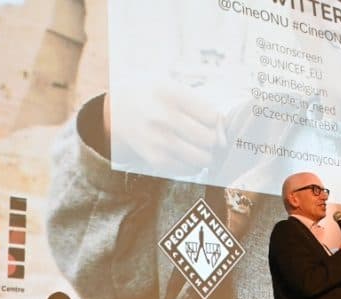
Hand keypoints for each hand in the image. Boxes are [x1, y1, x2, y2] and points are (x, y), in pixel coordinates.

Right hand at [107, 74, 225, 174]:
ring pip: (202, 158)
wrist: (117, 113)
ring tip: (197, 146)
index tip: (206, 119)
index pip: (211, 116)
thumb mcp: (173, 88)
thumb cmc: (156, 99)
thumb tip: (223, 136)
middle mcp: (162, 117)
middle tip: (205, 136)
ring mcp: (158, 141)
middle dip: (212, 140)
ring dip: (206, 155)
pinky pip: (189, 170)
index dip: (214, 120)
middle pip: (208, 139)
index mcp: (170, 94)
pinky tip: (185, 154)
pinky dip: (193, 165)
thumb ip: (202, 106)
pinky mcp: (155, 160)